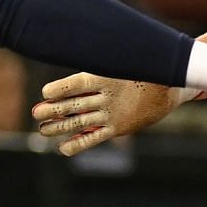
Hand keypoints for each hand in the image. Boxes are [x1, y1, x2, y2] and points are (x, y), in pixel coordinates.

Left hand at [34, 72, 177, 154]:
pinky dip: (79, 144)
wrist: (171, 87)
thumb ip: (99, 62)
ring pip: (81, 122)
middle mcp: (109, 97)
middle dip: (53, 110)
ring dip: (60, 127)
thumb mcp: (121, 60)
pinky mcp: (118, 128)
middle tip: (36, 113)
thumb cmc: (140, 69)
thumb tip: (73, 58)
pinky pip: (95, 137)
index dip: (61, 88)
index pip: (79, 84)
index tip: (45, 93)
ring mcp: (113, 114)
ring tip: (43, 130)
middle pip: (75, 105)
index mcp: (108, 78)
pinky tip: (63, 148)